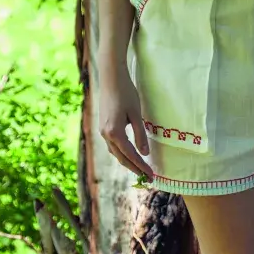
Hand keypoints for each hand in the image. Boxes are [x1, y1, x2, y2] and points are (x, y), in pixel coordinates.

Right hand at [98, 61, 153, 179]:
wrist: (111, 77)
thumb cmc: (126, 93)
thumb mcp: (136, 115)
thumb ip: (140, 135)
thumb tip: (144, 154)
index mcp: (114, 133)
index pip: (130, 155)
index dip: (141, 166)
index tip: (151, 176)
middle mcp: (105, 134)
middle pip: (121, 157)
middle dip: (134, 168)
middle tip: (147, 177)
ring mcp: (102, 130)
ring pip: (115, 152)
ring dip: (127, 161)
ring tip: (140, 168)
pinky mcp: (103, 126)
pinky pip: (112, 144)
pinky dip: (122, 152)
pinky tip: (129, 153)